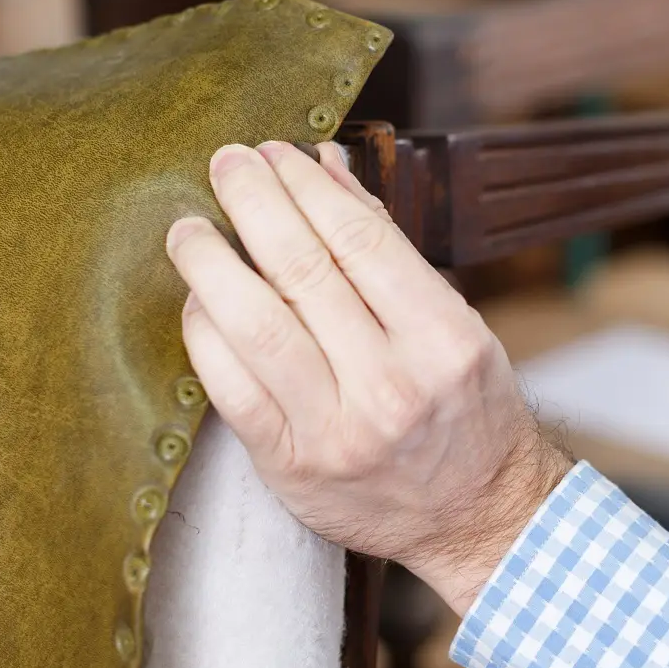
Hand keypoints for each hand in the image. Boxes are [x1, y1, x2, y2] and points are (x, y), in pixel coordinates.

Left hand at [166, 142, 570, 615]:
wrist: (479, 515)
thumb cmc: (467, 407)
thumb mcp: (454, 320)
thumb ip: (387, 245)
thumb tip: (325, 166)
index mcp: (442, 338)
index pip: (360, 239)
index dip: (307, 186)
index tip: (276, 152)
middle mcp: (392, 384)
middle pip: (304, 271)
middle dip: (255, 203)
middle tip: (226, 164)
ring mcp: (338, 430)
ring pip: (257, 327)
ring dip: (212, 264)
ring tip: (189, 228)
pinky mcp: (292, 467)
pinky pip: (231, 389)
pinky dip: (206, 335)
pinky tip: (197, 300)